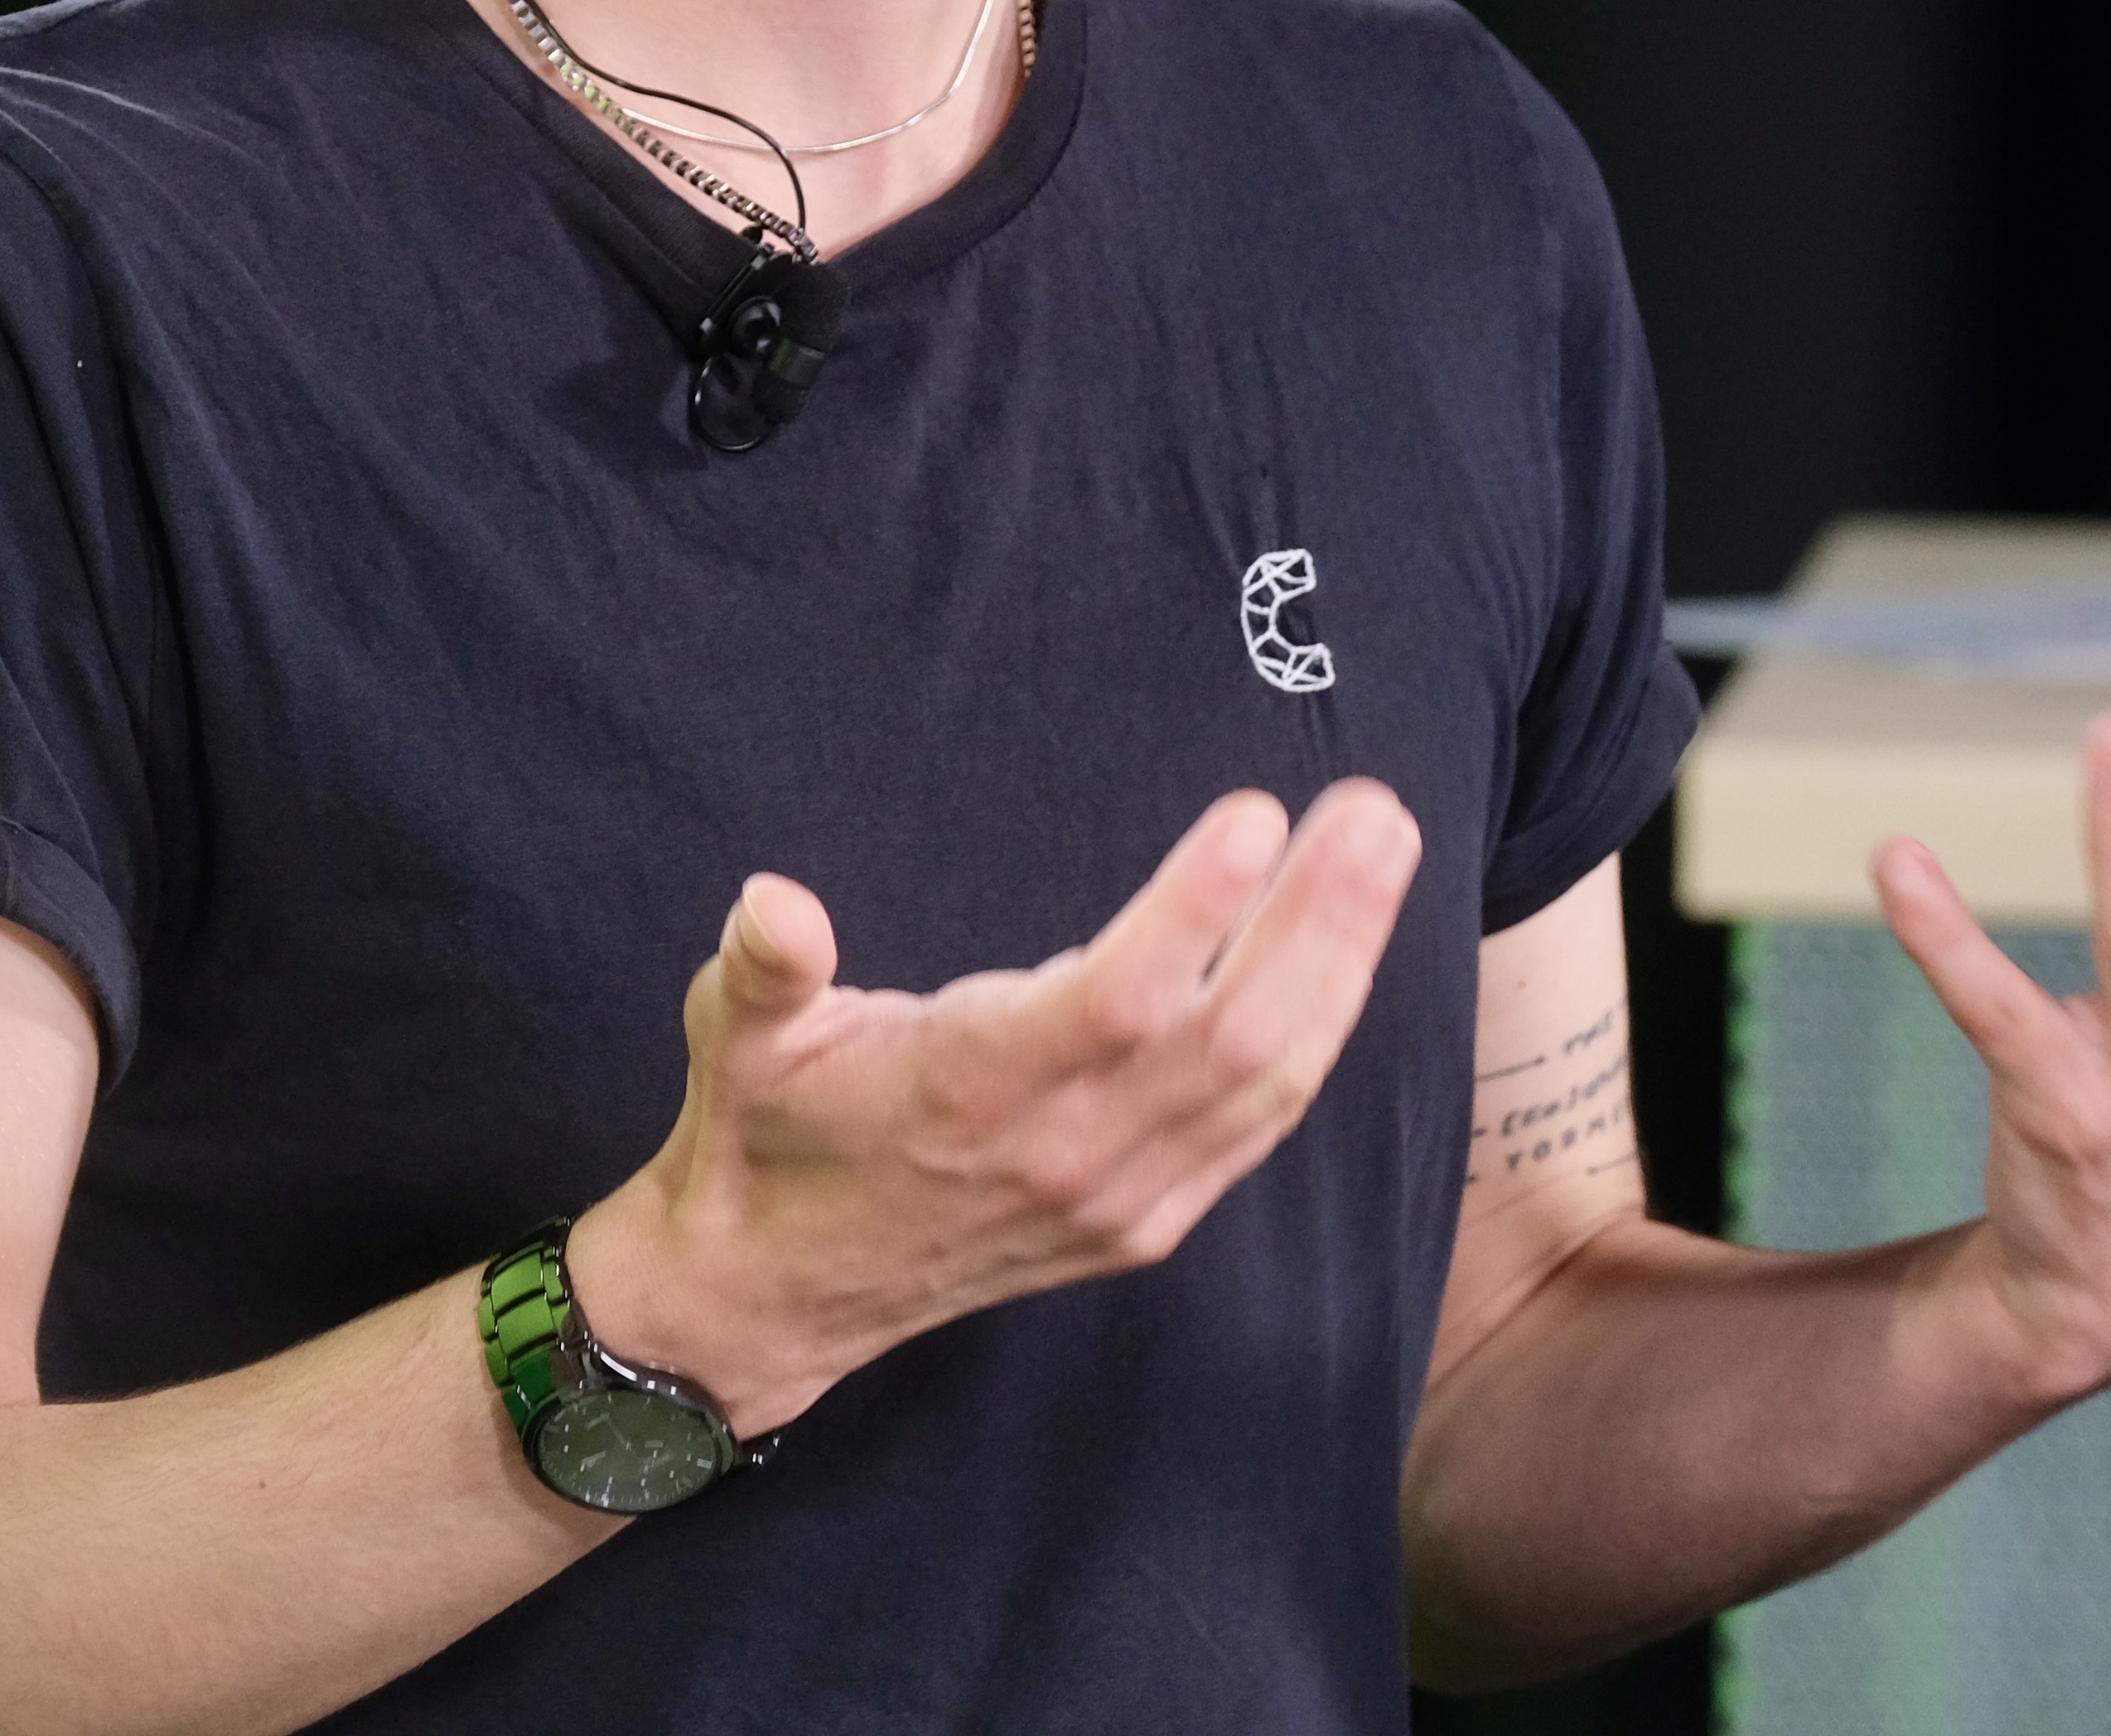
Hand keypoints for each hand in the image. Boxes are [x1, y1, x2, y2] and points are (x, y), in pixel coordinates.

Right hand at [568, 781, 1423, 1430]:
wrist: (774, 1296)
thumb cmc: (761, 1137)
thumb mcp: (730, 1038)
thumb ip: (762, 968)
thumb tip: (774, 905)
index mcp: (973, 1090)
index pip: (1117, 1003)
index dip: (1195, 915)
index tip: (1258, 817)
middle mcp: (1064, 1153)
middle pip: (1230, 1037)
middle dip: (1318, 922)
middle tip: (1377, 814)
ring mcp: (1115, 1198)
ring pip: (1264, 1086)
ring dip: (1338, 969)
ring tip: (1381, 856)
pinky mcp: (1140, 1224)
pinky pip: (1253, 1129)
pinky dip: (1312, 1042)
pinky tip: (1344, 961)